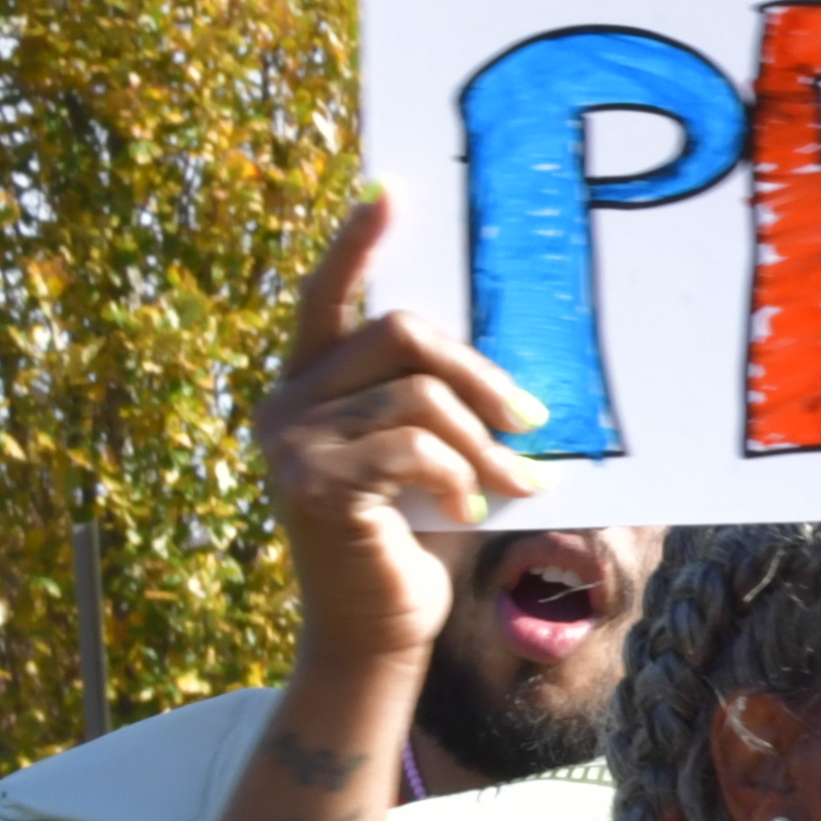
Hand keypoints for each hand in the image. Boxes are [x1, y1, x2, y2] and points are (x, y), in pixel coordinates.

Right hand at [262, 198, 548, 676]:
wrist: (380, 627)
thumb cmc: (418, 537)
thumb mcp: (433, 456)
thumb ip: (440, 403)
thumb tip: (516, 372)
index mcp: (311, 381)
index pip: (327, 294)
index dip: (357, 242)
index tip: (391, 192)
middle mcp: (286, 400)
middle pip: (400, 332)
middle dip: (482, 374)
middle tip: (534, 420)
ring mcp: (289, 439)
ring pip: (420, 397)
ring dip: (487, 445)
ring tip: (518, 486)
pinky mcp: (310, 482)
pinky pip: (412, 448)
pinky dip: (459, 477)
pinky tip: (469, 511)